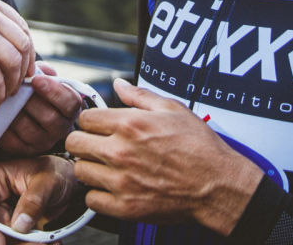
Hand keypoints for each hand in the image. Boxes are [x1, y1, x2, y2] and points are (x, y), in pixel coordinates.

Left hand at [0, 63, 81, 154]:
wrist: (26, 111)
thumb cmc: (38, 92)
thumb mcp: (44, 79)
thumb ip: (43, 72)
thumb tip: (37, 70)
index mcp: (70, 109)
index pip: (70, 103)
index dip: (54, 91)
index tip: (36, 80)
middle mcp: (61, 128)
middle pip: (50, 119)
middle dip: (31, 102)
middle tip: (17, 91)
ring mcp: (44, 142)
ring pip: (30, 131)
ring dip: (16, 114)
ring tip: (7, 101)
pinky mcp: (26, 150)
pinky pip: (14, 142)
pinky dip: (5, 128)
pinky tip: (2, 116)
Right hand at [0, 155, 77, 244]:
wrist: (70, 182)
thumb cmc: (56, 172)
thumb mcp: (48, 182)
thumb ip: (33, 201)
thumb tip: (19, 224)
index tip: (0, 241)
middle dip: (10, 238)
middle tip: (30, 244)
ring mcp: (6, 211)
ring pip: (4, 235)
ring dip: (21, 243)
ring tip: (41, 243)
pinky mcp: (15, 223)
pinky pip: (15, 239)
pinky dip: (28, 243)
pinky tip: (42, 242)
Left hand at [66, 78, 261, 234]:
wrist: (217, 185)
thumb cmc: (199, 147)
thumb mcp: (172, 109)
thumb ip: (139, 96)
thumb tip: (118, 85)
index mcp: (130, 124)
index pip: (85, 118)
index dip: (90, 121)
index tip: (97, 127)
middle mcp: (121, 151)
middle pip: (74, 144)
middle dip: (84, 142)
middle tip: (97, 146)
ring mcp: (121, 181)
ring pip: (80, 172)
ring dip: (91, 168)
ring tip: (106, 167)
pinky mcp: (125, 207)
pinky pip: (91, 200)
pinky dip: (99, 195)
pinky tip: (113, 187)